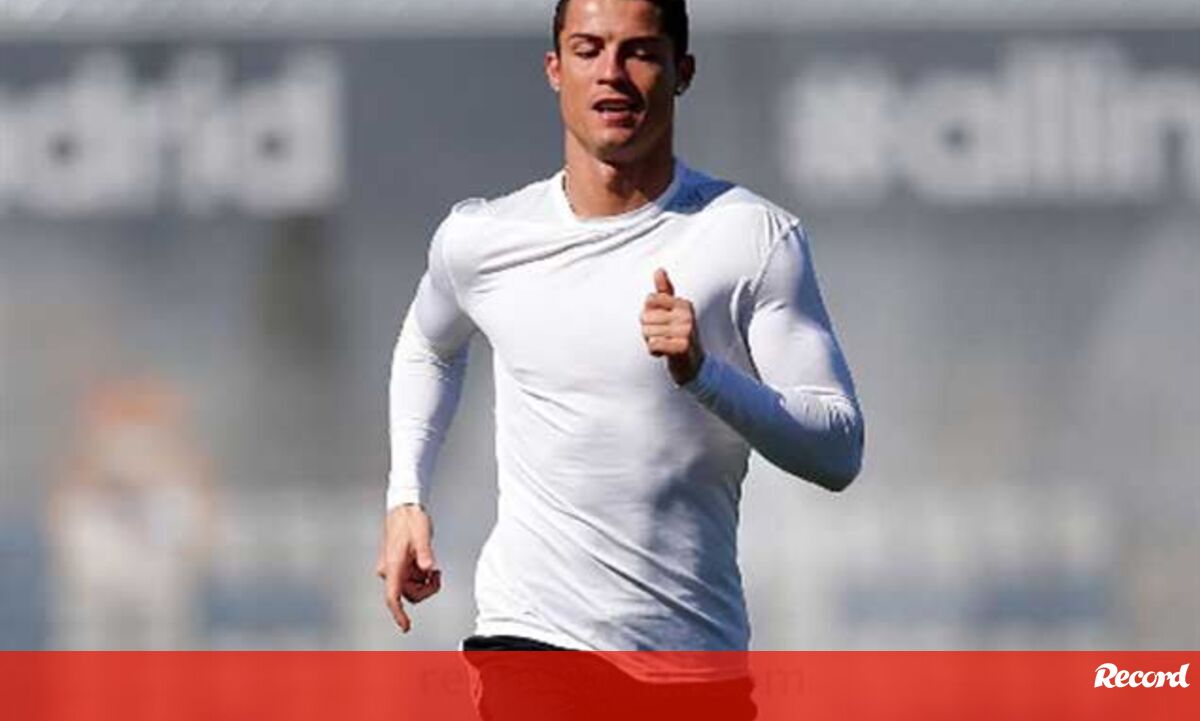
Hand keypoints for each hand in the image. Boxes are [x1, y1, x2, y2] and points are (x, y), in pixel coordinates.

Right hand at [375, 503, 440, 632]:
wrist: (404, 508)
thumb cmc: (410, 520)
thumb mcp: (422, 535)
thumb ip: (425, 553)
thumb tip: (429, 568)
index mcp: (393, 565)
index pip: (393, 596)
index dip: (398, 613)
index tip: (406, 626)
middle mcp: (389, 570)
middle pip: (407, 594)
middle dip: (425, 590)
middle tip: (437, 576)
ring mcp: (393, 569)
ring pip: (410, 588)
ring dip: (424, 583)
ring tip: (433, 568)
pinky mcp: (397, 566)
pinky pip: (411, 580)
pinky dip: (422, 577)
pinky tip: (427, 565)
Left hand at [641, 268, 704, 384]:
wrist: (694, 366)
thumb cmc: (679, 336)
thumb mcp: (674, 312)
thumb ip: (664, 292)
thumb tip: (659, 270)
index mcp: (684, 304)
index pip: (649, 300)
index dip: (648, 313)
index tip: (660, 323)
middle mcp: (687, 315)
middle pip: (645, 317)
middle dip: (648, 330)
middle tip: (663, 337)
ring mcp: (686, 331)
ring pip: (647, 332)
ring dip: (651, 342)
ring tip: (665, 345)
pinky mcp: (682, 348)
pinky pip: (653, 345)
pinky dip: (654, 351)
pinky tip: (664, 354)